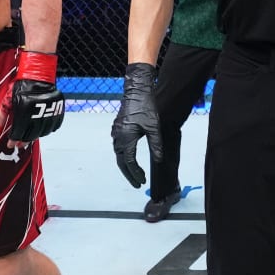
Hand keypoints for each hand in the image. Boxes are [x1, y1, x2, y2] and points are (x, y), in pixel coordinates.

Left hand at [9, 50, 65, 143]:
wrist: (38, 75)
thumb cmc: (21, 86)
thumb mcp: (8, 98)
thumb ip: (2, 113)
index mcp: (24, 111)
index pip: (18, 132)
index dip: (13, 140)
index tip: (11, 144)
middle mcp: (38, 113)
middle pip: (31, 135)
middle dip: (23, 141)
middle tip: (19, 144)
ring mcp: (50, 112)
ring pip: (43, 132)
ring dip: (35, 136)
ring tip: (30, 135)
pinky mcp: (58, 111)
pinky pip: (54, 127)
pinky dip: (48, 130)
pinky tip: (41, 129)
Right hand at [110, 62, 161, 187]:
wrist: (136, 91)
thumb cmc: (146, 108)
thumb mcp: (154, 128)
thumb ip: (156, 145)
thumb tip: (158, 160)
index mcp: (126, 139)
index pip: (130, 163)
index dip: (136, 174)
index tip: (142, 182)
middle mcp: (118, 138)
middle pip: (121, 162)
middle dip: (129, 174)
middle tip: (137, 184)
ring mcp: (116, 133)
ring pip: (119, 155)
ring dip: (126, 165)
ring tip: (135, 173)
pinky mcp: (117, 128)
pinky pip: (118, 147)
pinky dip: (124, 156)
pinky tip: (130, 158)